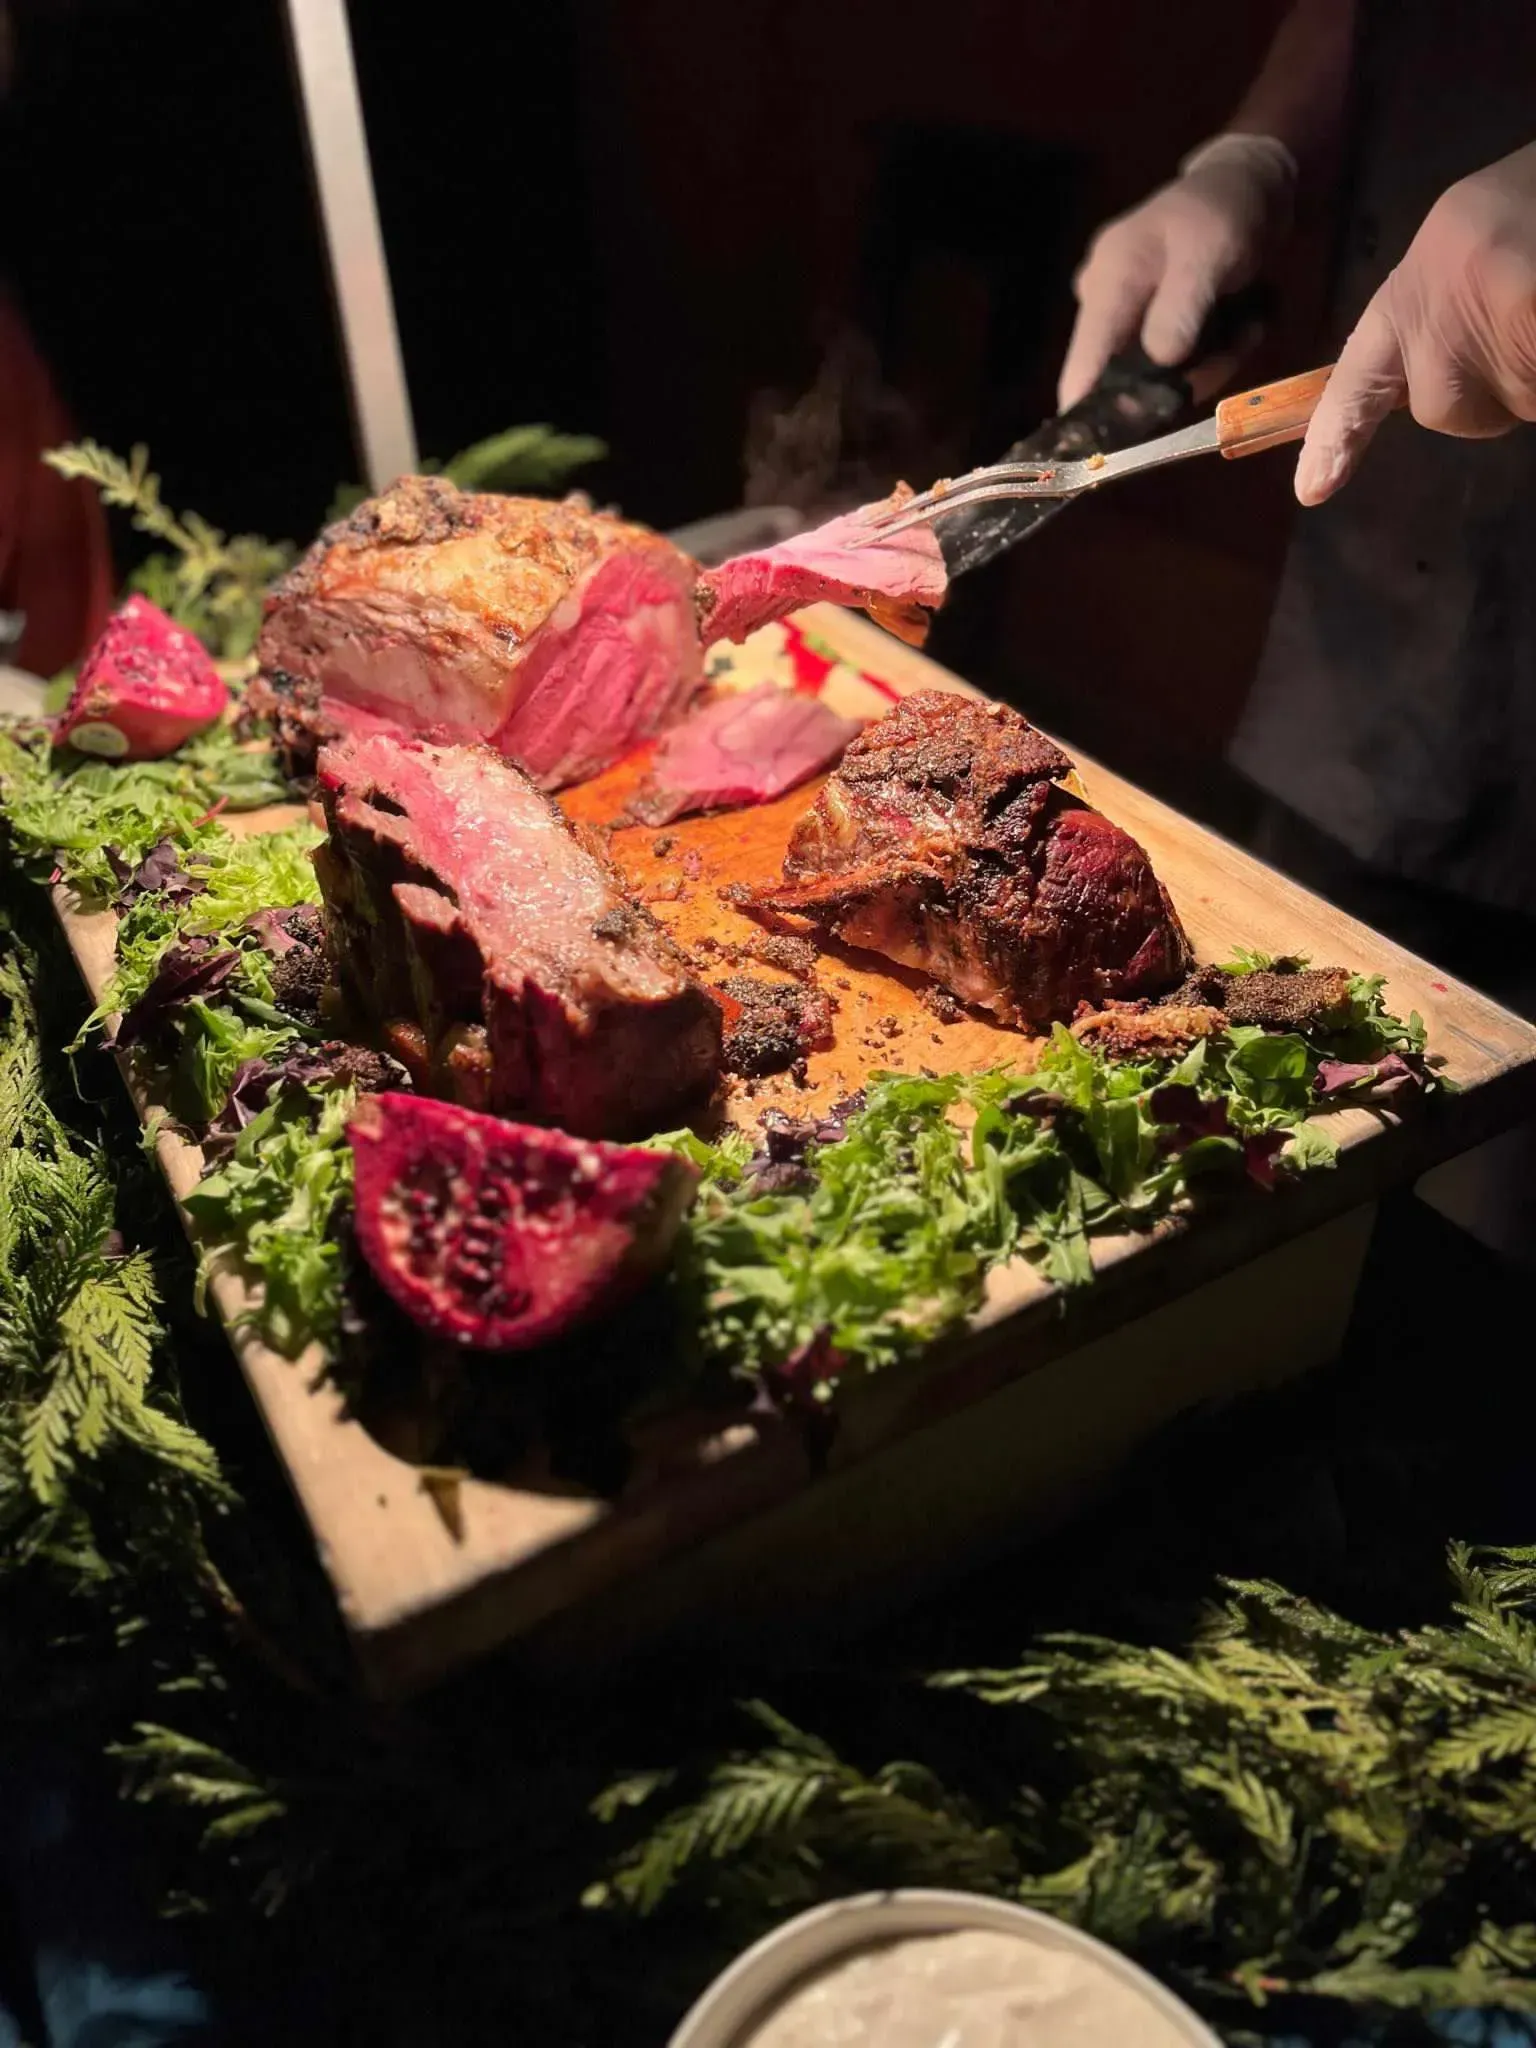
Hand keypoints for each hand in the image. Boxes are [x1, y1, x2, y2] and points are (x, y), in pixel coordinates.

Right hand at [1058, 135, 1295, 411]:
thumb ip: (1182, 307)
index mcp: (1109, 280)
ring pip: (1150, 374)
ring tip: (1243, 327)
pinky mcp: (1144, 318)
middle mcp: (1102, 298)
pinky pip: (1167, 360)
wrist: (1248, 185)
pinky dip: (1203, 354)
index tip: (1107, 449)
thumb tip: (1160, 361)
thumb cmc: (1228, 211)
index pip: (1083, 363)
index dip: (1087, 412)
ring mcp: (1122, 310)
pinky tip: (1231, 325)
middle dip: (1178, 380)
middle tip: (1233, 350)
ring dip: (1202, 365)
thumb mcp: (1211, 253)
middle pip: (1120, 378)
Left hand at [1297, 142, 1535, 504]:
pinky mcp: (1530, 309)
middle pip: (1447, 409)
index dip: (1338, 430)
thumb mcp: (1490, 243)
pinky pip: (1532, 389)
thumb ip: (1454, 315)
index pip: (1363, 368)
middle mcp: (1442, 286)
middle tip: (1531, 328)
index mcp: (1424, 269)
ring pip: (1515, 403)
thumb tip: (1447, 392)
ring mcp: (1494, 297)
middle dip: (1499, 393)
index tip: (1313, 488)